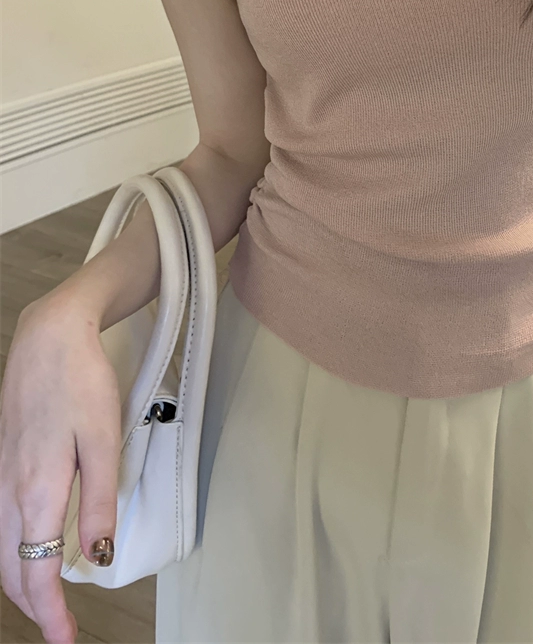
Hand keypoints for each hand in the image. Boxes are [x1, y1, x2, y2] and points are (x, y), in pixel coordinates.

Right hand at [0, 288, 121, 643]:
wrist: (49, 337)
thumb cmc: (80, 383)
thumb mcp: (103, 442)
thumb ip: (98, 504)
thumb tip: (97, 559)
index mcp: (36, 493)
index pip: (35, 575)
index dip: (51, 617)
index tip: (67, 642)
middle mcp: (9, 492)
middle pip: (11, 571)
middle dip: (34, 607)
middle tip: (61, 629)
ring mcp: (0, 476)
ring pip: (2, 550)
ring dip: (21, 582)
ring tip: (49, 600)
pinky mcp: (3, 461)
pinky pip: (0, 524)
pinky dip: (13, 552)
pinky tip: (31, 548)